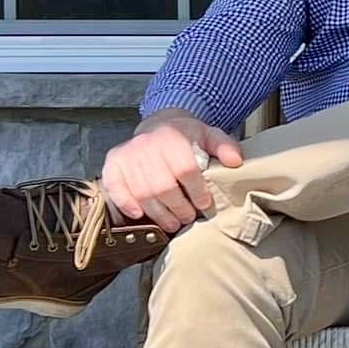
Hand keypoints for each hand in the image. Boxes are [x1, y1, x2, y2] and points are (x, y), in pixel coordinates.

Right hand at [101, 111, 244, 233]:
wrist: (158, 124)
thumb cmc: (186, 135)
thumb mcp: (209, 135)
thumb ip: (224, 146)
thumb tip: (235, 161)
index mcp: (172, 136)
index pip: (185, 169)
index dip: (196, 191)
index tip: (205, 204)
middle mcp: (146, 144)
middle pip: (162, 186)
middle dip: (178, 208)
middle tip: (188, 218)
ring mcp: (127, 154)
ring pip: (141, 192)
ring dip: (158, 213)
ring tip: (172, 223)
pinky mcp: (112, 163)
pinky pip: (115, 187)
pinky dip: (126, 203)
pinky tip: (139, 214)